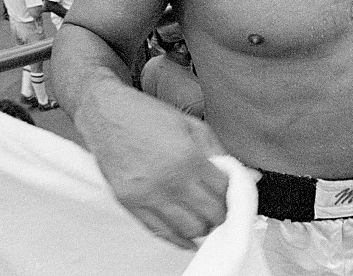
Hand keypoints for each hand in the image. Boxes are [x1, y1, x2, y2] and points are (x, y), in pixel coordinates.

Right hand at [81, 88, 228, 249]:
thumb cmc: (146, 114)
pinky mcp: (130, 204)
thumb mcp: (191, 124)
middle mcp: (169, 181)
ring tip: (206, 217)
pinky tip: (187, 234)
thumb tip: (247, 174)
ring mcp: (148, 196)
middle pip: (210, 215)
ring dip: (203, 227)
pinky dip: (178, 238)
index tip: (234, 192)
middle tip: (224, 206)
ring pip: (188, 229)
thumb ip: (220, 152)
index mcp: (188, 157)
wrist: (105, 114)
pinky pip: (160, 232)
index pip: (223, 190)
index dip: (233, 193)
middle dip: (222, 213)